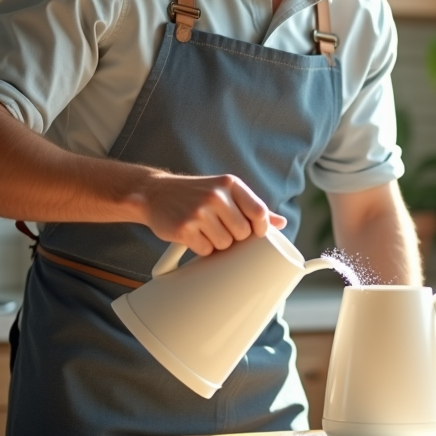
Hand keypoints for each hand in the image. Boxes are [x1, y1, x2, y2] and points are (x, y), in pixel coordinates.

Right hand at [141, 172, 285, 255]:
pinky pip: (206, 250)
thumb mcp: (225, 192)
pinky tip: (194, 236)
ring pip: (225, 244)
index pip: (258, 212)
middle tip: (221, 229)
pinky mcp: (184, 228)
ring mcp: (199, 212)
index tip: (257, 234)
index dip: (262, 229)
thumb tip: (280, 222)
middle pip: (243, 233)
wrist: (155, 193)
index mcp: (230, 184)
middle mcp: (216, 195)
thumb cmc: (195, 194)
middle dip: (235, 237)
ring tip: (206, 231)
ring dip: (218, 244)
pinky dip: (202, 248)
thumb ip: (251, 206)